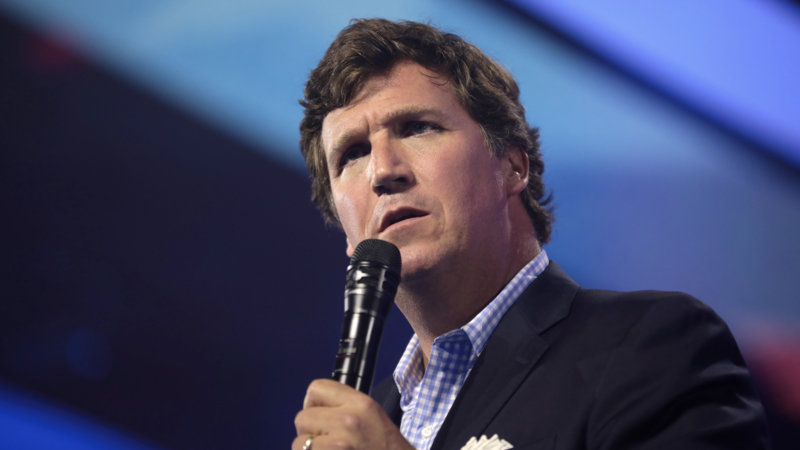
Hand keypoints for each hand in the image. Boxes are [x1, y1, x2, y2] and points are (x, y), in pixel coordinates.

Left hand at [293, 379, 414, 449]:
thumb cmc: (384, 449)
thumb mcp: (372, 416)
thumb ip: (344, 407)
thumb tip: (312, 408)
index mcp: (360, 403)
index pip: (316, 388)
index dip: (313, 404)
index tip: (320, 417)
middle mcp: (349, 420)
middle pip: (302, 417)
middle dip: (309, 431)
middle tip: (326, 442)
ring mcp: (339, 445)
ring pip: (299, 443)